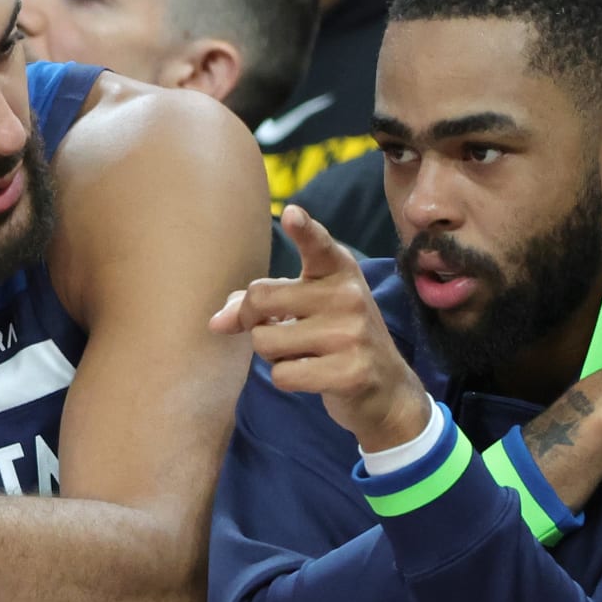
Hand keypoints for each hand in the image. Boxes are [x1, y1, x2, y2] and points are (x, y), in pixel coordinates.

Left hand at [212, 206, 433, 452]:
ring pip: (265, 341)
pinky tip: (314, 374)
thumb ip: (259, 305)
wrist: (386, 386)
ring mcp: (351, 334)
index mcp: (339, 270)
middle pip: (260, 298)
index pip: (318, 245)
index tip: (291, 214)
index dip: (303, 230)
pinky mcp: (349, 371)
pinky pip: (282, 374)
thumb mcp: (306, 309)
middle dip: (252, 320)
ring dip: (272, 354)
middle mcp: (348, 296)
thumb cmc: (335, 337)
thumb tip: (216, 323)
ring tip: (304, 353)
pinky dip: (287, 378)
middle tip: (274, 328)